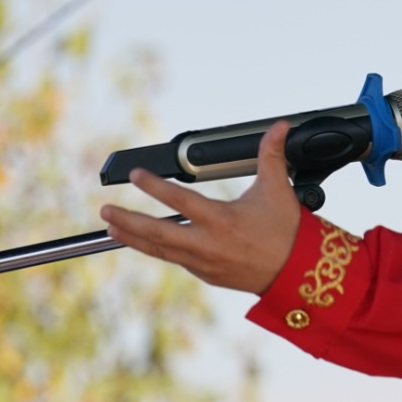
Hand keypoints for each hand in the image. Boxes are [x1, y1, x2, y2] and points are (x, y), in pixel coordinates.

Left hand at [100, 121, 302, 293]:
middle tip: (105, 209)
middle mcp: (207, 244)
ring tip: (111, 227)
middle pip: (157, 232)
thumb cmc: (288, 232)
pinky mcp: (206, 274)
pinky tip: (144, 241)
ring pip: (160, 250)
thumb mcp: (278, 190)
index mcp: (222, 220)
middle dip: (128, 220)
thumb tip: (279, 126)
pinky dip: (157, 249)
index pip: (180, 200)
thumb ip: (271, 155)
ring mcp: (204, 263)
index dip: (154, 186)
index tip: (135, 175)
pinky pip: (175, 260)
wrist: (296, 274)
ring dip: (133, 237)